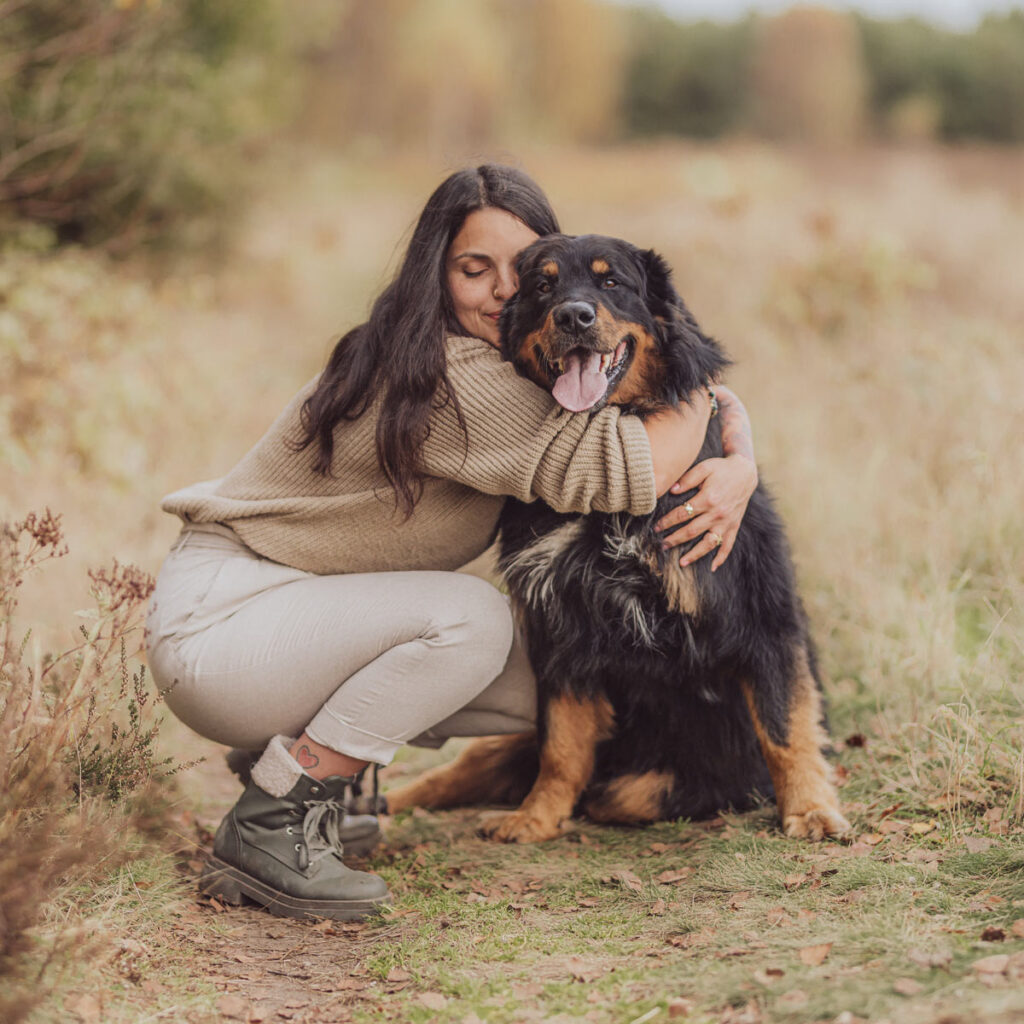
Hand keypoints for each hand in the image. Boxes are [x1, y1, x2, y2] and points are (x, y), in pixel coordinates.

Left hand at [656, 454, 757, 570]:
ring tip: (681, 563)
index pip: (682, 514)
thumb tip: (671, 490)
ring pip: (708, 543)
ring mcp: (727, 522)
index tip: (656, 527)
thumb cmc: (721, 469)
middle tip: (661, 546)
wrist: (746, 472)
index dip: (667, 522)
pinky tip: (713, 567)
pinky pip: (728, 545)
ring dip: (695, 554)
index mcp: (708, 499)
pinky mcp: (734, 525)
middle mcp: (717, 513)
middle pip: (691, 531)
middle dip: (674, 539)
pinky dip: (721, 557)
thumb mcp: (704, 468)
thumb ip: (687, 479)